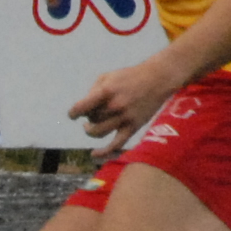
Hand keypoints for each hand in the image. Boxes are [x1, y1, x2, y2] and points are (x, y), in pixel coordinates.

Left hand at [68, 53, 186, 141]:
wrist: (157, 79)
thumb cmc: (129, 77)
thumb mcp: (108, 77)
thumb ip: (93, 91)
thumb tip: (83, 109)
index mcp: (106, 91)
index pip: (82, 107)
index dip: (73, 113)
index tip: (73, 115)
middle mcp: (114, 105)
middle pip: (91, 119)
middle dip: (88, 116)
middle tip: (92, 112)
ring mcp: (124, 117)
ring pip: (99, 132)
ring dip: (91, 131)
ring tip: (90, 126)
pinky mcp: (133, 127)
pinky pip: (116, 144)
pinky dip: (104, 152)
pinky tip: (93, 154)